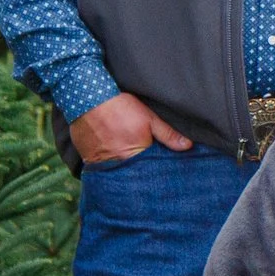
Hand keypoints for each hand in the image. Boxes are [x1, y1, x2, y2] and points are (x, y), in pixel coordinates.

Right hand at [71, 91, 190, 164]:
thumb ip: (168, 134)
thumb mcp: (148, 118)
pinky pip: (104, 171)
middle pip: (135, 175)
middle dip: (142, 175)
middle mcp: (120, 164)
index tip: (162, 173)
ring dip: (125, 173)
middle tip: (146, 175)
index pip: (152, 170)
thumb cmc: (120, 107)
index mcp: (137, 155)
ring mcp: (104, 165)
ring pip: (119, 174)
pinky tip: (114, 163)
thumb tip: (187, 146)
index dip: (157, 170)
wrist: (87, 100)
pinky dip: (110, 169)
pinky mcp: (91, 162)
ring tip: (129, 168)